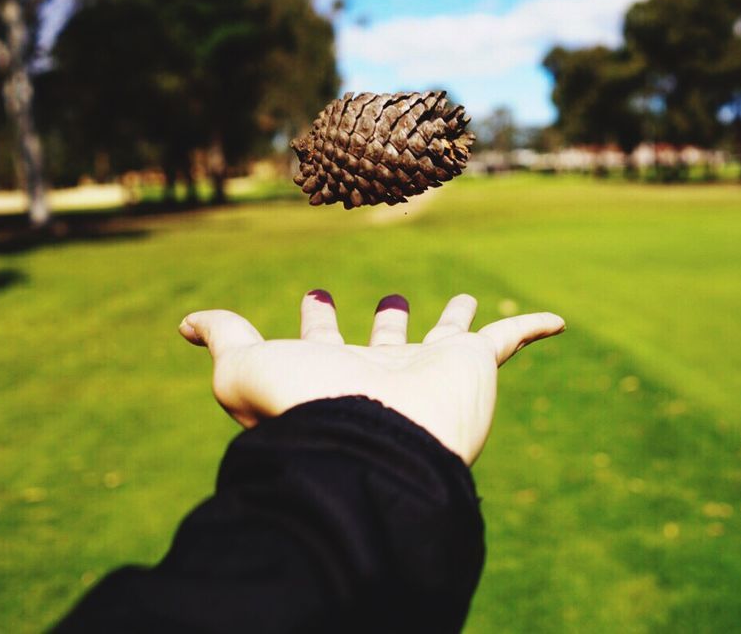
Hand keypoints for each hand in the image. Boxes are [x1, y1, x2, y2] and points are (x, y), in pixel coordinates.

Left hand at [179, 291, 564, 464]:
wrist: (372, 446)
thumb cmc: (305, 411)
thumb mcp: (245, 367)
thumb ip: (224, 338)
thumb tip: (184, 324)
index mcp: (332, 373)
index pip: (324, 341)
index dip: (317, 318)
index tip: (314, 293)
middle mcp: (382, 373)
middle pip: (388, 341)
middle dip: (389, 322)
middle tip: (391, 296)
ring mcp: (430, 370)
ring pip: (448, 338)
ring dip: (457, 321)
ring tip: (465, 299)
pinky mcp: (473, 367)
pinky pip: (509, 339)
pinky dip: (532, 326)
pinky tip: (556, 320)